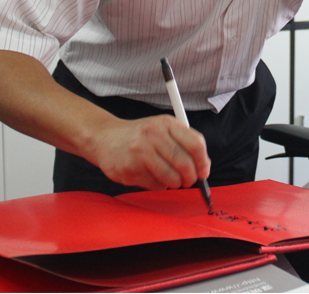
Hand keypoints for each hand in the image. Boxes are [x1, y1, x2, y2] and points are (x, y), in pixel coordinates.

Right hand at [85, 114, 211, 190]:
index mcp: (165, 123)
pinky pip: (155, 185)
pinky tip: (151, 175)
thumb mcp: (162, 128)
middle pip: (185, 164)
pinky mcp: (129, 170)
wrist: (104, 137)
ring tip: (169, 178)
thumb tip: (204, 167)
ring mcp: (139, 153)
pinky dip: (159, 185)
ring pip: (171, 178)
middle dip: (190, 178)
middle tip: (189, 181)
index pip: (195, 143)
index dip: (203, 162)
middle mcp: (152, 135)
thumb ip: (184, 142)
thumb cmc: (140, 135)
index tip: (204, 172)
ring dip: (174, 183)